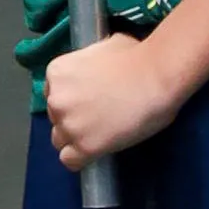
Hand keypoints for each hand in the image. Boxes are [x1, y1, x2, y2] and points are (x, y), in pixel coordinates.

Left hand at [44, 31, 177, 171]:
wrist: (155, 76)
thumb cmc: (135, 56)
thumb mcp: (102, 47)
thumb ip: (88, 63)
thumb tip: (95, 69)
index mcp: (57, 72)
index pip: (52, 95)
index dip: (71, 100)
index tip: (88, 102)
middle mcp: (55, 99)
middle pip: (56, 118)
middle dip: (74, 118)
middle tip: (99, 117)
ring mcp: (68, 125)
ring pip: (60, 140)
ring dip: (76, 139)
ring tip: (101, 134)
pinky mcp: (84, 147)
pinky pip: (70, 161)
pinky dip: (81, 158)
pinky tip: (97, 150)